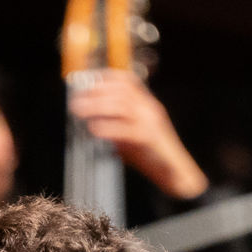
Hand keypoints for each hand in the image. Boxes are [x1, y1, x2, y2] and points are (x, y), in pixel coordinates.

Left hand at [68, 69, 207, 199]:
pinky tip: (94, 129)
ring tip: (79, 110)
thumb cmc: (151, 156)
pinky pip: (126, 129)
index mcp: (147, 105)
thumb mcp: (130, 135)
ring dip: (97, 106)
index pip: (128, 81)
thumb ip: (114, 126)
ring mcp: (151, 122)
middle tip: (76, 99)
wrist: (174, 173)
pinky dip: (108, 128)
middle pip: (122, 91)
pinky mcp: (149, 138)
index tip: (87, 80)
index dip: (106, 78)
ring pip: (122, 105)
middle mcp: (150, 109)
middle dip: (96, 92)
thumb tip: (91, 121)